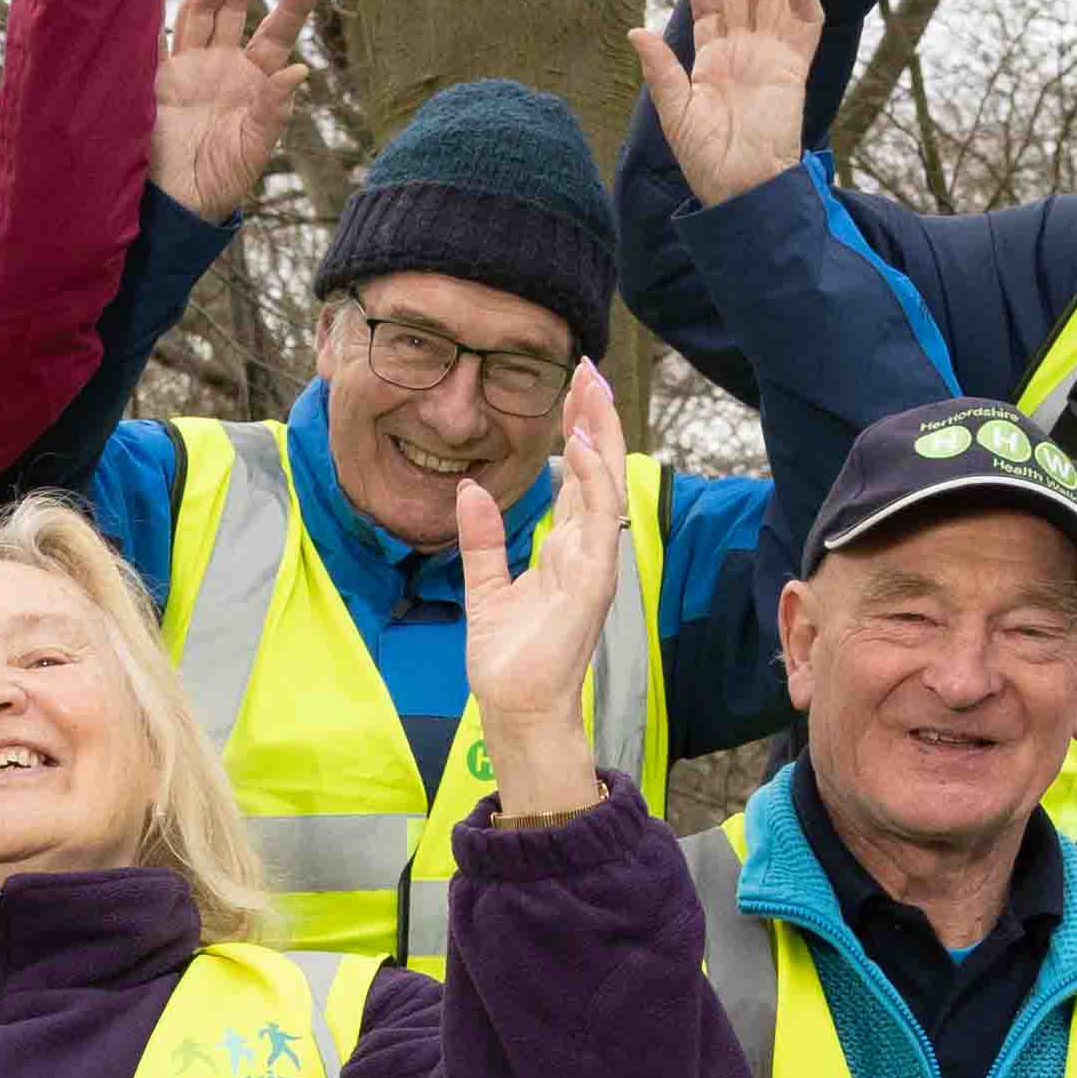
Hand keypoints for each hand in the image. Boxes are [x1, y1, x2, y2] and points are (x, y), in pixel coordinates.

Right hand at [148, 0, 305, 220]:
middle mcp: (220, 64)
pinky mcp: (153, 78)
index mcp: (252, 80)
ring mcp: (186, 66)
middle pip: (235, 5)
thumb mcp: (251, 152)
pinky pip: (152, 34)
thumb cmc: (217, 184)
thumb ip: (272, 112)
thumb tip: (299, 72)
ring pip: (201, 9)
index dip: (292, 4)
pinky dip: (154, 1)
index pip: (276, 32)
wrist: (171, 209)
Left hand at [454, 365, 633, 826]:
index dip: (579, 433)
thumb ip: (482, 540)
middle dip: (596, 420)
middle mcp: (588, 553)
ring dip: (601, 438)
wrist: (514, 707)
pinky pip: (598, 524)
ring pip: (606, 487)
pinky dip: (593, 484)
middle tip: (589, 370)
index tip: (572, 387)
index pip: (579, 479)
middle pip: (600, 472)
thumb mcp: (485, 587)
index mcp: (568, 551)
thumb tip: (470, 489)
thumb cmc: (508, 659)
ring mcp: (595, 567)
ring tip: (591, 391)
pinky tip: (584, 447)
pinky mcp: (592, 585)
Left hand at [630, 0, 823, 206]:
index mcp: (712, 59)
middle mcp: (744, 50)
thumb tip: (635, 31)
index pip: (709, 6)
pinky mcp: (797, 64)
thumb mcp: (676, 110)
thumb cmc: (706, 158)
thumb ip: (660, 69)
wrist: (742, 186)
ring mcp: (772, 53)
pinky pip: (806, 19)